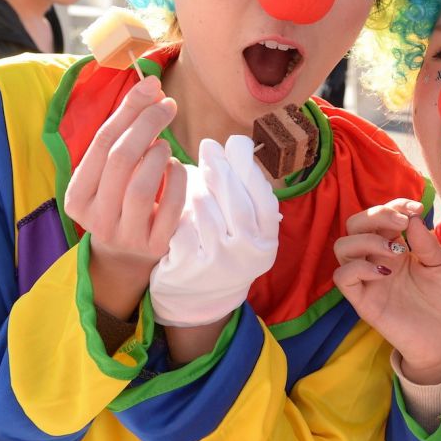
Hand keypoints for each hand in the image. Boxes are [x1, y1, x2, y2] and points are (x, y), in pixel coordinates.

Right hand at [64, 77, 186, 315]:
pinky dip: (177, 180)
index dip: (129, 110)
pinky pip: (170, 206)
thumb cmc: (120, 200)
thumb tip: (151, 89)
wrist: (127, 258)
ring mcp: (125, 235)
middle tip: (167, 106)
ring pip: (141, 185)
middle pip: (121, 160)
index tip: (152, 86)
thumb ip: (124, 134)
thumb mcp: (112, 173)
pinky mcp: (154, 246)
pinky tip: (176, 168)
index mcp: (77, 196)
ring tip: (165, 146)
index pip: (101, 144)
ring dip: (159, 155)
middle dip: (147, 125)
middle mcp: (96, 218)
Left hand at [150, 135, 281, 327]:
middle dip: (222, 169)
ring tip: (190, 173)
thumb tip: (235, 144)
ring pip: (206, 212)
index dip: (248, 167)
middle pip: (237, 202)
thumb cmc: (222, 245)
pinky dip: (177, 213)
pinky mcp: (189, 269)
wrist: (199, 298)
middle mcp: (249, 254)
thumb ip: (244, 190)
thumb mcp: (243, 226)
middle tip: (208, 146)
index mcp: (266, 240)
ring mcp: (219, 264)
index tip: (234, 142)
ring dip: (197, 188)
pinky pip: (181, 229)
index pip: (263, 197)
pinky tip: (174, 202)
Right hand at [334, 201, 440, 384]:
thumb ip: (426, 242)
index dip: (394, 204)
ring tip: (395, 250)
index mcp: (394, 245)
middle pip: (354, 224)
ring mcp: (366, 278)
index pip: (380, 215)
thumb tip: (412, 217)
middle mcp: (375, 258)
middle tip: (401, 223)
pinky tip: (384, 271)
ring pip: (342, 246)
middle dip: (376, 215)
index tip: (416, 208)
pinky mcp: (361, 300)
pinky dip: (359, 267)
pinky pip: (342, 277)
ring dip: (367, 239)